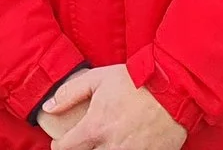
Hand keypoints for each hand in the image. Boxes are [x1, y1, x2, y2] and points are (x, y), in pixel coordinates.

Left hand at [46, 66, 185, 149]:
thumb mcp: (98, 78)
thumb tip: (48, 107)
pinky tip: (123, 145)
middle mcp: (111, 146)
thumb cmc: (136, 82)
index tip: (61, 142)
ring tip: (103, 143)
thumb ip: (69, 93)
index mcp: (95, 128)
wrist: (174, 91)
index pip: (65, 149)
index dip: (59, 146)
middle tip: (84, 142)